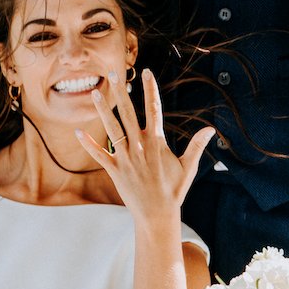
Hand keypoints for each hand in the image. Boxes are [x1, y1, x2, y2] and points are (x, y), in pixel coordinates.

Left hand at [76, 69, 214, 226]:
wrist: (158, 216)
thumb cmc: (174, 191)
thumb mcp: (188, 167)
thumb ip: (196, 146)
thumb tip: (210, 129)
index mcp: (157, 143)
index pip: (154, 109)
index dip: (150, 90)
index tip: (146, 73)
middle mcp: (140, 147)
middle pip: (128, 113)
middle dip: (121, 92)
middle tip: (114, 73)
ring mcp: (126, 158)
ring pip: (112, 129)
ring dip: (103, 110)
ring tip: (95, 92)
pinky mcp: (115, 171)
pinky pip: (100, 155)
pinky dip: (89, 144)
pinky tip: (78, 132)